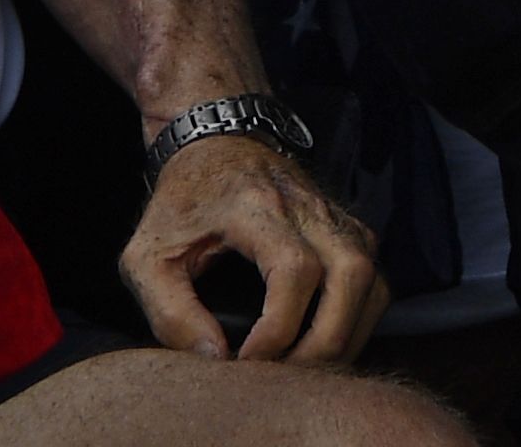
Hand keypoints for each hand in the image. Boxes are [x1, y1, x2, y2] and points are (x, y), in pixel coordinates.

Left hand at [121, 133, 387, 361]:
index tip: (245, 360)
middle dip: (326, 340)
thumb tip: (213, 358)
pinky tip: (320, 344)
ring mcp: (338, 216)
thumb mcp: (146, 257)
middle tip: (284, 376)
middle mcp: (310, 208)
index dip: (277, 327)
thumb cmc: (180, 203)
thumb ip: (169, 312)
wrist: (218, 144)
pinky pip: (374, 280)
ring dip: (347, 334)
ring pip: (373, 280)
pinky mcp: (351, 229)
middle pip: (353, 275)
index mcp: (257, 208)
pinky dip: (356, 320)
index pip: (295, 269)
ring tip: (304, 368)